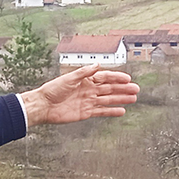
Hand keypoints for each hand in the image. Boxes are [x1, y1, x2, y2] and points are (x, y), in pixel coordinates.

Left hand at [19, 65, 139, 125]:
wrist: (43, 106)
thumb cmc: (52, 90)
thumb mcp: (69, 78)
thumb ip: (84, 72)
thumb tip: (97, 65)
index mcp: (85, 80)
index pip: (105, 77)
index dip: (117, 77)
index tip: (128, 79)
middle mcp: (89, 90)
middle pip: (110, 88)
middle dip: (123, 88)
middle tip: (135, 89)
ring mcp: (88, 101)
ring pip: (108, 100)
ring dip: (121, 99)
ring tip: (133, 99)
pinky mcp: (86, 112)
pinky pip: (102, 111)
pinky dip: (112, 111)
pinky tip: (121, 111)